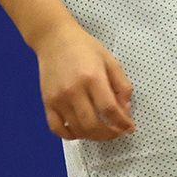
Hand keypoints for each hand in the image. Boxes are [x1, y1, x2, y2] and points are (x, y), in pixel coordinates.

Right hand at [36, 23, 133, 140]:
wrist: (55, 39)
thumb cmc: (85, 48)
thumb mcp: (110, 61)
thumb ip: (122, 86)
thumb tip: (125, 111)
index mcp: (93, 78)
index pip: (110, 109)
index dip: (122, 123)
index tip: (129, 128)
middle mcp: (74, 91)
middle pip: (93, 125)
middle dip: (109, 134)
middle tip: (117, 132)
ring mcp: (58, 99)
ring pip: (77, 129)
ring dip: (93, 137)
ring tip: (102, 132)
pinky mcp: (47, 102)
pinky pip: (56, 128)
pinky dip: (70, 136)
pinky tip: (80, 132)